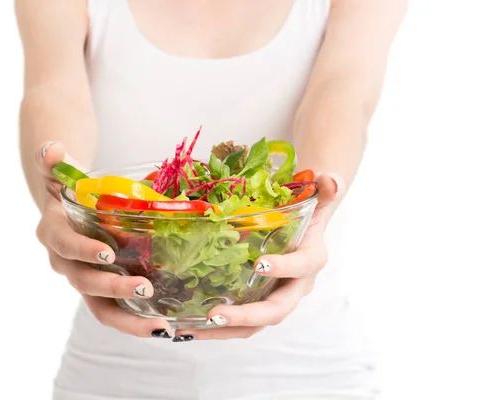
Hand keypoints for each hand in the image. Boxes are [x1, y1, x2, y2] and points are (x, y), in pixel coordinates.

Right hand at [35, 142, 173, 338]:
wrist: (68, 209)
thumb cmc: (69, 190)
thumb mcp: (61, 173)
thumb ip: (54, 162)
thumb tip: (51, 148)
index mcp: (54, 234)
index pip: (65, 246)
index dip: (83, 251)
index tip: (107, 254)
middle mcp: (65, 264)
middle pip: (85, 283)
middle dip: (113, 287)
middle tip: (144, 288)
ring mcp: (84, 281)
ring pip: (101, 308)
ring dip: (128, 319)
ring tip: (159, 325)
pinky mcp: (102, 292)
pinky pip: (116, 311)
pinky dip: (136, 321)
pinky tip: (163, 327)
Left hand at [173, 173, 343, 340]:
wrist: (308, 229)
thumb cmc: (308, 214)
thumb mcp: (317, 198)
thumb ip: (326, 188)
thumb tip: (330, 180)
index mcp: (311, 259)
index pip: (302, 267)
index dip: (283, 267)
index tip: (259, 264)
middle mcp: (296, 286)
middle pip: (276, 310)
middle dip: (247, 315)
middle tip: (215, 313)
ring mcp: (277, 298)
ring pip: (256, 325)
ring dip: (226, 329)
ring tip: (195, 328)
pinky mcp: (261, 303)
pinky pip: (242, 323)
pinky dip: (218, 328)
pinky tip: (191, 327)